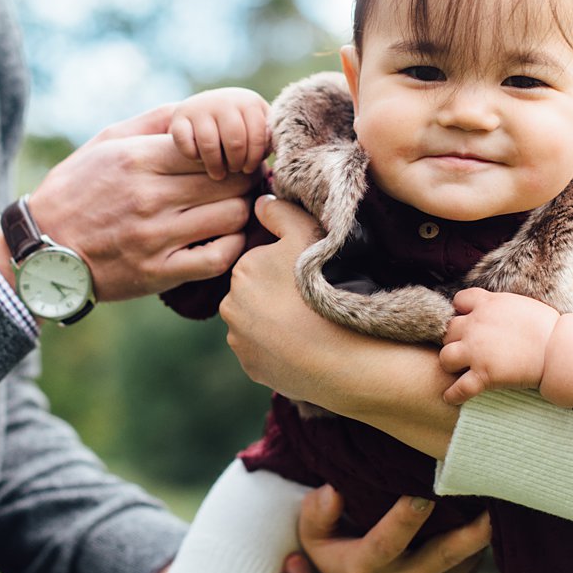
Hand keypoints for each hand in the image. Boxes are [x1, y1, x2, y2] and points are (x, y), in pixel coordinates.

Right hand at [13, 103, 258, 300]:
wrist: (41, 249)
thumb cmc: (77, 189)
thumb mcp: (106, 142)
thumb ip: (154, 122)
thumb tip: (197, 107)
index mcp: (137, 159)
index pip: (211, 147)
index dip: (230, 151)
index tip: (231, 158)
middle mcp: (149, 197)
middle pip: (230, 181)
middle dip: (242, 179)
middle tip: (241, 183)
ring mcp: (155, 237)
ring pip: (232, 216)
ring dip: (239, 211)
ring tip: (231, 209)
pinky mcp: (159, 273)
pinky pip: (219, 257)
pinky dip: (231, 246)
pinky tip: (223, 238)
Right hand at [170, 88, 270, 180]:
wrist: (205, 107)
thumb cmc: (240, 125)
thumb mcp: (257, 125)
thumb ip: (268, 138)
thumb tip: (277, 157)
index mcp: (249, 102)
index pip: (257, 136)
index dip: (254, 158)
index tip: (249, 169)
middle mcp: (224, 100)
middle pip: (235, 142)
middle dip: (236, 163)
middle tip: (234, 171)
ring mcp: (200, 107)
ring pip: (209, 145)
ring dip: (215, 165)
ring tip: (218, 173)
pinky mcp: (179, 117)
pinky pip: (186, 144)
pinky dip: (193, 157)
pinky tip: (199, 159)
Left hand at [220, 196, 458, 458]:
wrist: (343, 357)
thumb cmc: (326, 289)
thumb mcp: (307, 234)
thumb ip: (280, 212)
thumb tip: (259, 204)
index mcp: (241, 270)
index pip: (260, 262)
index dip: (287, 267)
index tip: (309, 276)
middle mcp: (229, 305)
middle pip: (255, 293)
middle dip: (276, 295)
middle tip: (311, 301)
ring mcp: (239, 340)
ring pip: (256, 323)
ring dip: (275, 323)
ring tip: (309, 325)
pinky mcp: (250, 368)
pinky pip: (262, 353)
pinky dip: (278, 350)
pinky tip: (303, 346)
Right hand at [298, 484, 488, 572]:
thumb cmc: (337, 560)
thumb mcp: (315, 538)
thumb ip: (317, 514)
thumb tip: (332, 491)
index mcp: (364, 569)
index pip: (387, 543)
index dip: (405, 518)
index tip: (423, 492)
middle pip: (441, 556)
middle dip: (468, 531)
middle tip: (489, 503)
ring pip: (462, 562)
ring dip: (478, 534)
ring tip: (491, 501)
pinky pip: (470, 572)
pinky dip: (477, 548)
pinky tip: (476, 524)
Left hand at [439, 288, 559, 403]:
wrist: (559, 349)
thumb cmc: (547, 326)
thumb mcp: (518, 304)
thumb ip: (498, 306)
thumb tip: (492, 311)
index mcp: (487, 304)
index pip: (459, 301)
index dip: (461, 311)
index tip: (468, 319)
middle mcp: (475, 325)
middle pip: (449, 331)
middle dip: (456, 339)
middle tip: (468, 348)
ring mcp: (476, 351)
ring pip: (445, 357)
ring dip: (450, 363)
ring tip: (458, 369)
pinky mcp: (484, 375)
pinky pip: (458, 388)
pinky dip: (453, 395)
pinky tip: (450, 397)